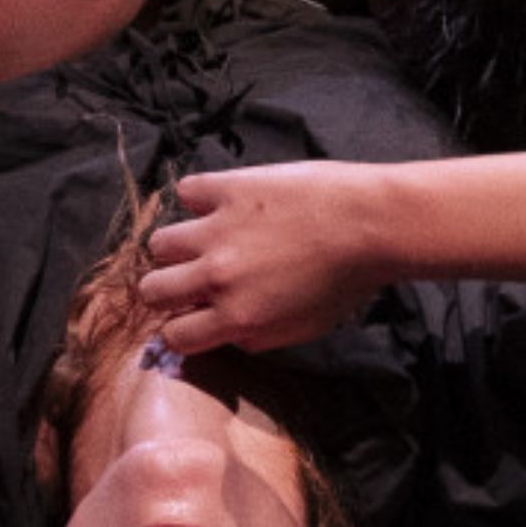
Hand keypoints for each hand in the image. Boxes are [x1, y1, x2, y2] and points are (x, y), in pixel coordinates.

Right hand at [139, 162, 387, 354]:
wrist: (373, 223)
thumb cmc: (346, 281)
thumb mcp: (303, 329)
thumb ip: (258, 338)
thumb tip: (229, 334)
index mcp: (237, 317)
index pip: (175, 336)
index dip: (181, 330)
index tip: (193, 318)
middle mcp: (218, 277)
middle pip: (152, 290)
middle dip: (167, 291)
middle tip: (189, 281)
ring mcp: (218, 231)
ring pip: (159, 244)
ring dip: (177, 248)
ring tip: (202, 242)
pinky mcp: (228, 188)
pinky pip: (186, 192)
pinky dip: (198, 199)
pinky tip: (219, 205)